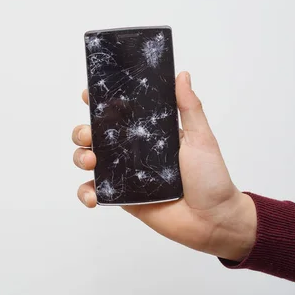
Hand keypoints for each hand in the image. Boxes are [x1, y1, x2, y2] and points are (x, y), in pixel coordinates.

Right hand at [72, 72, 256, 260]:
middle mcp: (132, 150)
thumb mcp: (201, 138)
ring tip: (91, 162)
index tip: (89, 95)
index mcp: (148, 131)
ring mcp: (125, 174)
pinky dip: (86, 192)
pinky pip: (95, 191)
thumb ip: (189, 107)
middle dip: (83, 131)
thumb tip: (182, 75)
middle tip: (90, 134)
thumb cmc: (211, 177)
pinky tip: (93, 196)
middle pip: (95, 134)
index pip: (118, 112)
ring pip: (89, 159)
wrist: (213, 220)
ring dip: (80, 157)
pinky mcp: (122, 197)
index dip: (99, 103)